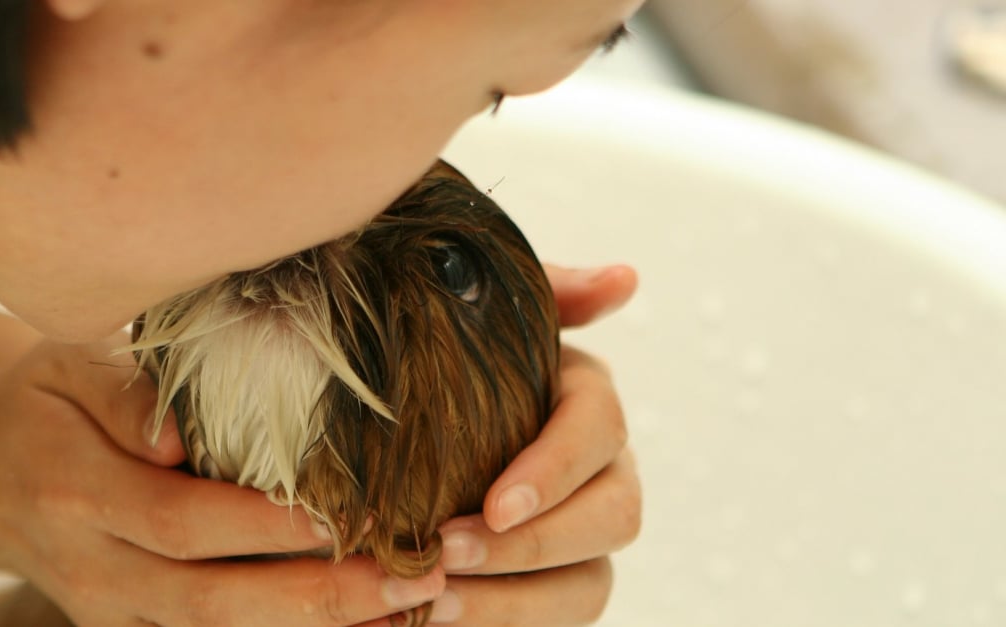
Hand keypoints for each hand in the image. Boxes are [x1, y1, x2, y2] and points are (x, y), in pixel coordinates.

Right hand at [0, 339, 445, 625]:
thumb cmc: (43, 405)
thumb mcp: (65, 365)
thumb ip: (123, 393)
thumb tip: (177, 440)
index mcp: (75, 491)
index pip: (181, 520)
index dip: (263, 526)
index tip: (346, 513)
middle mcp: (92, 568)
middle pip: (210, 600)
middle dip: (315, 596)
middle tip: (411, 576)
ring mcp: (110, 611)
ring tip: (409, 607)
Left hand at [429, 264, 641, 625]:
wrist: (398, 421)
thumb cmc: (444, 362)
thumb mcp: (484, 318)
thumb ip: (550, 292)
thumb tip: (627, 278)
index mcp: (584, 398)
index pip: (599, 428)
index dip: (554, 470)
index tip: (494, 504)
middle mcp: (602, 469)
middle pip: (613, 516)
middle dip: (534, 544)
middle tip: (446, 556)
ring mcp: (583, 533)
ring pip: (589, 583)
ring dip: (517, 602)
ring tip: (435, 606)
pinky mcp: (554, 582)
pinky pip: (550, 617)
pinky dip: (502, 625)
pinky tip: (434, 623)